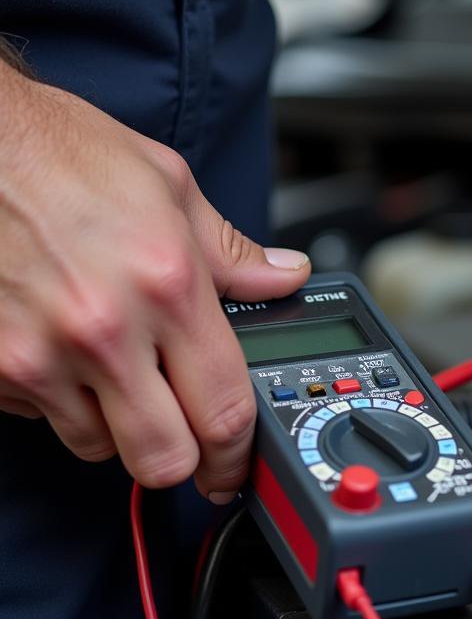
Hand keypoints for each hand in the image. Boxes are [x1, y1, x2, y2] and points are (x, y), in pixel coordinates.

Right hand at [0, 66, 309, 498]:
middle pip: (164, 458)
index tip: (236, 464)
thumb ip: (231, 251)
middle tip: (186, 437)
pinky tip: (65, 353)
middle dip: (183, 459)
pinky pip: (43, 417)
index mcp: (167, 285)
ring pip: (99, 447)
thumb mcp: (167, 185)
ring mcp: (40, 355)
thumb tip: (284, 277)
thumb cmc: (57, 154)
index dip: (238, 454)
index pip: (224, 408)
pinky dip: (61, 402)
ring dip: (118, 426)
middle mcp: (105, 330)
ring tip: (117, 372)